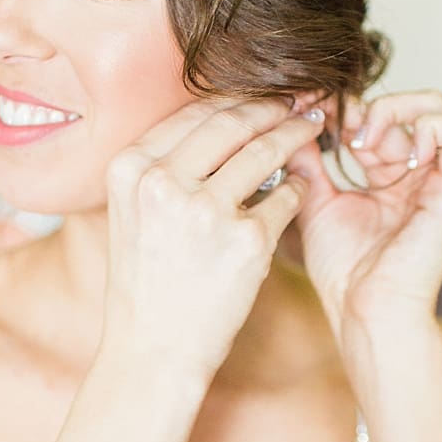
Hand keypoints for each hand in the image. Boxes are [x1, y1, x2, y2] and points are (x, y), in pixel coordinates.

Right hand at [101, 95, 322, 377]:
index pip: (192, 113)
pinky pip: (286, 196)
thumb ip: (165, 164)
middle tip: (299, 101)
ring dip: (296, 135)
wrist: (152, 348)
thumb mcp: (133, 211)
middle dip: (272, 106)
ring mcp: (205, 211)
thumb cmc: (146, 279)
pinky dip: (297, 188)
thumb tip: (224, 116)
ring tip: (312, 129)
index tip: (260, 93)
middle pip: (232, 121)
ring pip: (266, 151)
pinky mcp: (246, 241)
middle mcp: (162, 182)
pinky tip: (299, 188)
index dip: (235, 98)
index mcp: (128, 168)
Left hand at [282, 89, 441, 347]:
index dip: (343, 109)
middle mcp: (413, 173)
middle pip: (405, 105)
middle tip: (340, 133)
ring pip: (433, 107)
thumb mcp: (315, 202)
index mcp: (384, 176)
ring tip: (362, 143)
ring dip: (393, 111)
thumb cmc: (343, 268)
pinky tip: (393, 156)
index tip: (312, 118)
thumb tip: (295, 123)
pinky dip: (426, 126)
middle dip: (368, 107)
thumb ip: (307, 163)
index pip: (374, 118)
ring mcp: (435, 178)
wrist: (364, 308)